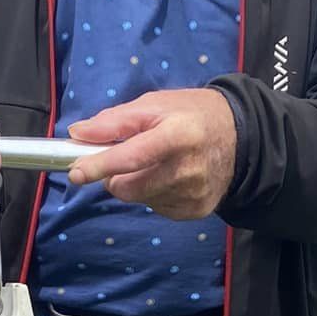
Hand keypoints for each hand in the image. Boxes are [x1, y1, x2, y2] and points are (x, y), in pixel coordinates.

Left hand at [66, 89, 235, 219]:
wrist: (241, 136)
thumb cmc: (191, 114)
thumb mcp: (155, 104)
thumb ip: (115, 120)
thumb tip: (78, 134)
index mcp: (179, 135)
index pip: (132, 157)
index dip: (101, 165)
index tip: (76, 172)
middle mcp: (189, 169)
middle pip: (130, 187)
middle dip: (116, 176)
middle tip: (123, 158)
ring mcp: (194, 194)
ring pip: (141, 199)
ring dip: (136, 185)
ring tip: (156, 163)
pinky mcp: (196, 210)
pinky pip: (157, 207)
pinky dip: (153, 194)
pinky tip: (170, 177)